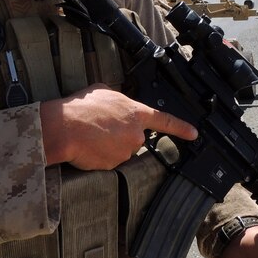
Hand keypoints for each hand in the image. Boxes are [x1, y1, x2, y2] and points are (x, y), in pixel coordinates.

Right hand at [39, 83, 197, 169]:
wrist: (64, 128)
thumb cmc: (81, 107)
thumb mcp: (104, 91)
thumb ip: (119, 99)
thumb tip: (118, 103)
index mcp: (136, 113)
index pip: (165, 121)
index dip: (181, 127)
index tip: (193, 133)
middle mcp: (135, 134)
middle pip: (135, 137)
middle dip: (121, 134)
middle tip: (100, 128)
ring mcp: (125, 152)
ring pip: (121, 150)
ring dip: (109, 145)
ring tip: (91, 135)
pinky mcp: (113, 166)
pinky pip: (109, 161)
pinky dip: (100, 156)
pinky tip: (88, 147)